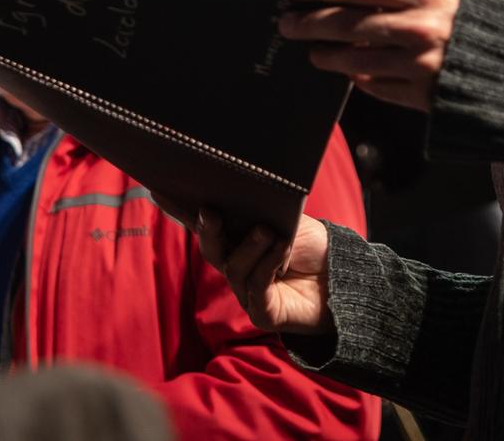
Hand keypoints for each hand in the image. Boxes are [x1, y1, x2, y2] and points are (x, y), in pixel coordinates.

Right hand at [179, 208, 332, 334]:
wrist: (345, 279)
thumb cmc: (314, 247)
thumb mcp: (287, 219)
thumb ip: (261, 215)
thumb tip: (239, 204)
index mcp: (237, 239)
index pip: (203, 224)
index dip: (180, 210)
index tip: (158, 190)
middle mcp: (236, 265)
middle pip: (211, 249)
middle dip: (208, 230)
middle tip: (211, 212)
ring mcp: (246, 291)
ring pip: (233, 268)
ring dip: (250, 247)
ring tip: (267, 231)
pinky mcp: (262, 312)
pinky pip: (256, 287)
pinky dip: (267, 264)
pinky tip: (280, 250)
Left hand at [274, 0, 467, 111]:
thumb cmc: (486, 12)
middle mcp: (417, 27)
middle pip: (346, 23)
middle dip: (309, 22)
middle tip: (286, 23)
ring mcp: (418, 63)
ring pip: (355, 58)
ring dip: (327, 53)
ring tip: (313, 49)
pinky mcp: (422, 95)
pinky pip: (378, 86)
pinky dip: (360, 78)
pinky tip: (350, 72)